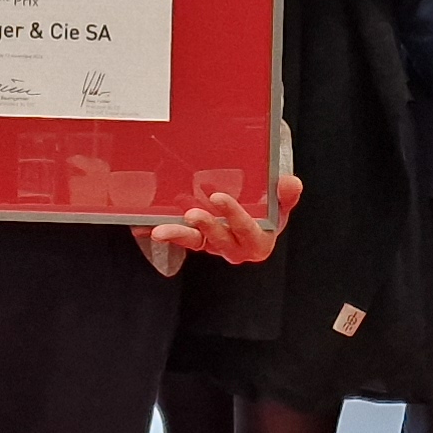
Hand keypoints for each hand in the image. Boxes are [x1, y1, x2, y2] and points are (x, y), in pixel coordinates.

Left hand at [147, 172, 299, 264]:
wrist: (256, 213)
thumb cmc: (269, 208)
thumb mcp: (281, 201)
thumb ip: (287, 194)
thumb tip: (291, 183)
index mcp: (258, 242)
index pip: (247, 231)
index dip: (234, 216)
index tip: (219, 197)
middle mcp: (234, 248)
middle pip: (219, 241)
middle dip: (206, 227)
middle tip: (192, 213)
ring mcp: (212, 244)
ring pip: (194, 242)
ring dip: (177, 236)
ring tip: (159, 230)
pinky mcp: (196, 238)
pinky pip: (178, 237)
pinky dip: (162, 232)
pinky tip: (142, 226)